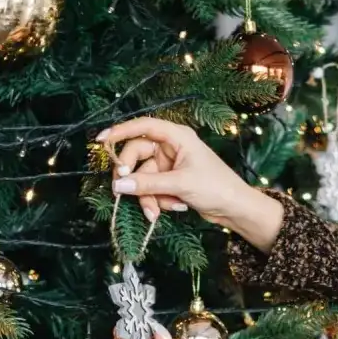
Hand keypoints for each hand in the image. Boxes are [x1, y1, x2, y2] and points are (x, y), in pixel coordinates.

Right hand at [97, 116, 246, 225]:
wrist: (236, 209)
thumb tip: (118, 184)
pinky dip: (158, 200)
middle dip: (132, 177)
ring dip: (147, 196)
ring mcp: (170, 164)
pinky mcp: (170, 181)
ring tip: (155, 212)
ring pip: (142, 177)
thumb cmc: (216, 187)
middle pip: (136, 155)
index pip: (143, 126)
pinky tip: (176, 208)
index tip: (101, 141)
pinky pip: (152, 188)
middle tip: (123, 192)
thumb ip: (148, 184)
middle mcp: (171, 147)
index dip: (120, 131)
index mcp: (177, 136)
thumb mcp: (180, 184)